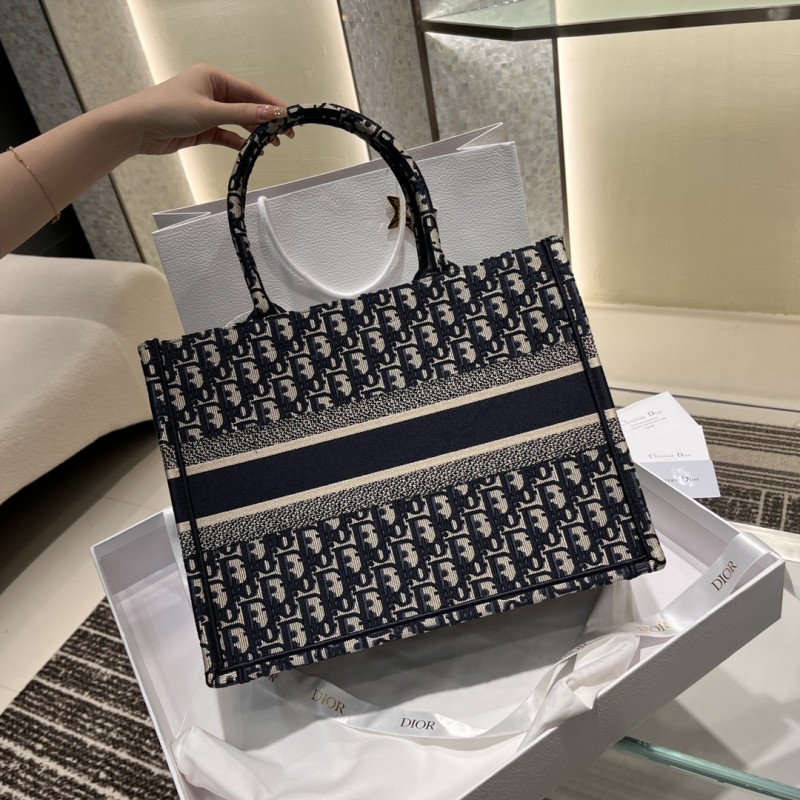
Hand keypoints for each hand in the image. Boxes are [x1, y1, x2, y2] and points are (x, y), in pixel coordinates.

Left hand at [114, 63, 294, 155]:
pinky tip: (250, 148)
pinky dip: (238, 141)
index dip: (270, 104)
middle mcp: (211, 92)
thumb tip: (272, 113)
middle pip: (246, 106)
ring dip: (253, 132)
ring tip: (271, 144)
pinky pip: (226, 134)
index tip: (288, 116)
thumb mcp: (209, 111)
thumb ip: (243, 113)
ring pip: (237, 121)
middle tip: (285, 134)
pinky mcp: (201, 128)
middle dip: (265, 120)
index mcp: (213, 77)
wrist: (136, 128)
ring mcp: (206, 111)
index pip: (249, 91)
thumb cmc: (166, 109)